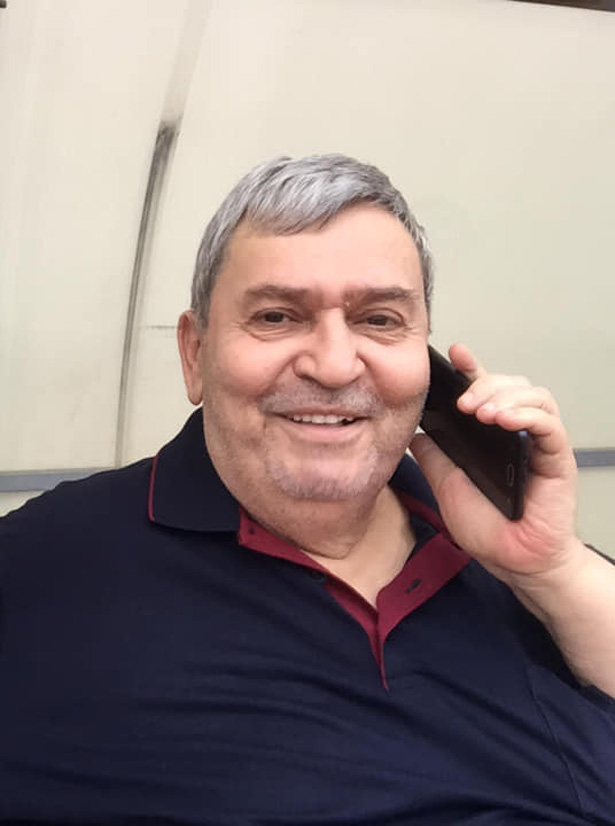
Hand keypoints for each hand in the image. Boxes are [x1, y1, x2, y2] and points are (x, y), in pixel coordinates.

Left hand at [410, 343, 585, 587]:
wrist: (513, 563)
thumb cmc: (489, 529)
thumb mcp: (447, 485)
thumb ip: (434, 456)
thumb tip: (414, 430)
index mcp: (492, 436)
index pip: (486, 390)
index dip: (472, 368)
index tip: (455, 353)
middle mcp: (517, 433)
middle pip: (511, 384)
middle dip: (484, 383)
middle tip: (462, 401)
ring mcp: (539, 444)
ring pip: (534, 395)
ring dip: (504, 395)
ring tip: (480, 412)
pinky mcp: (557, 458)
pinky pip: (548, 424)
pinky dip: (526, 414)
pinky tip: (504, 420)